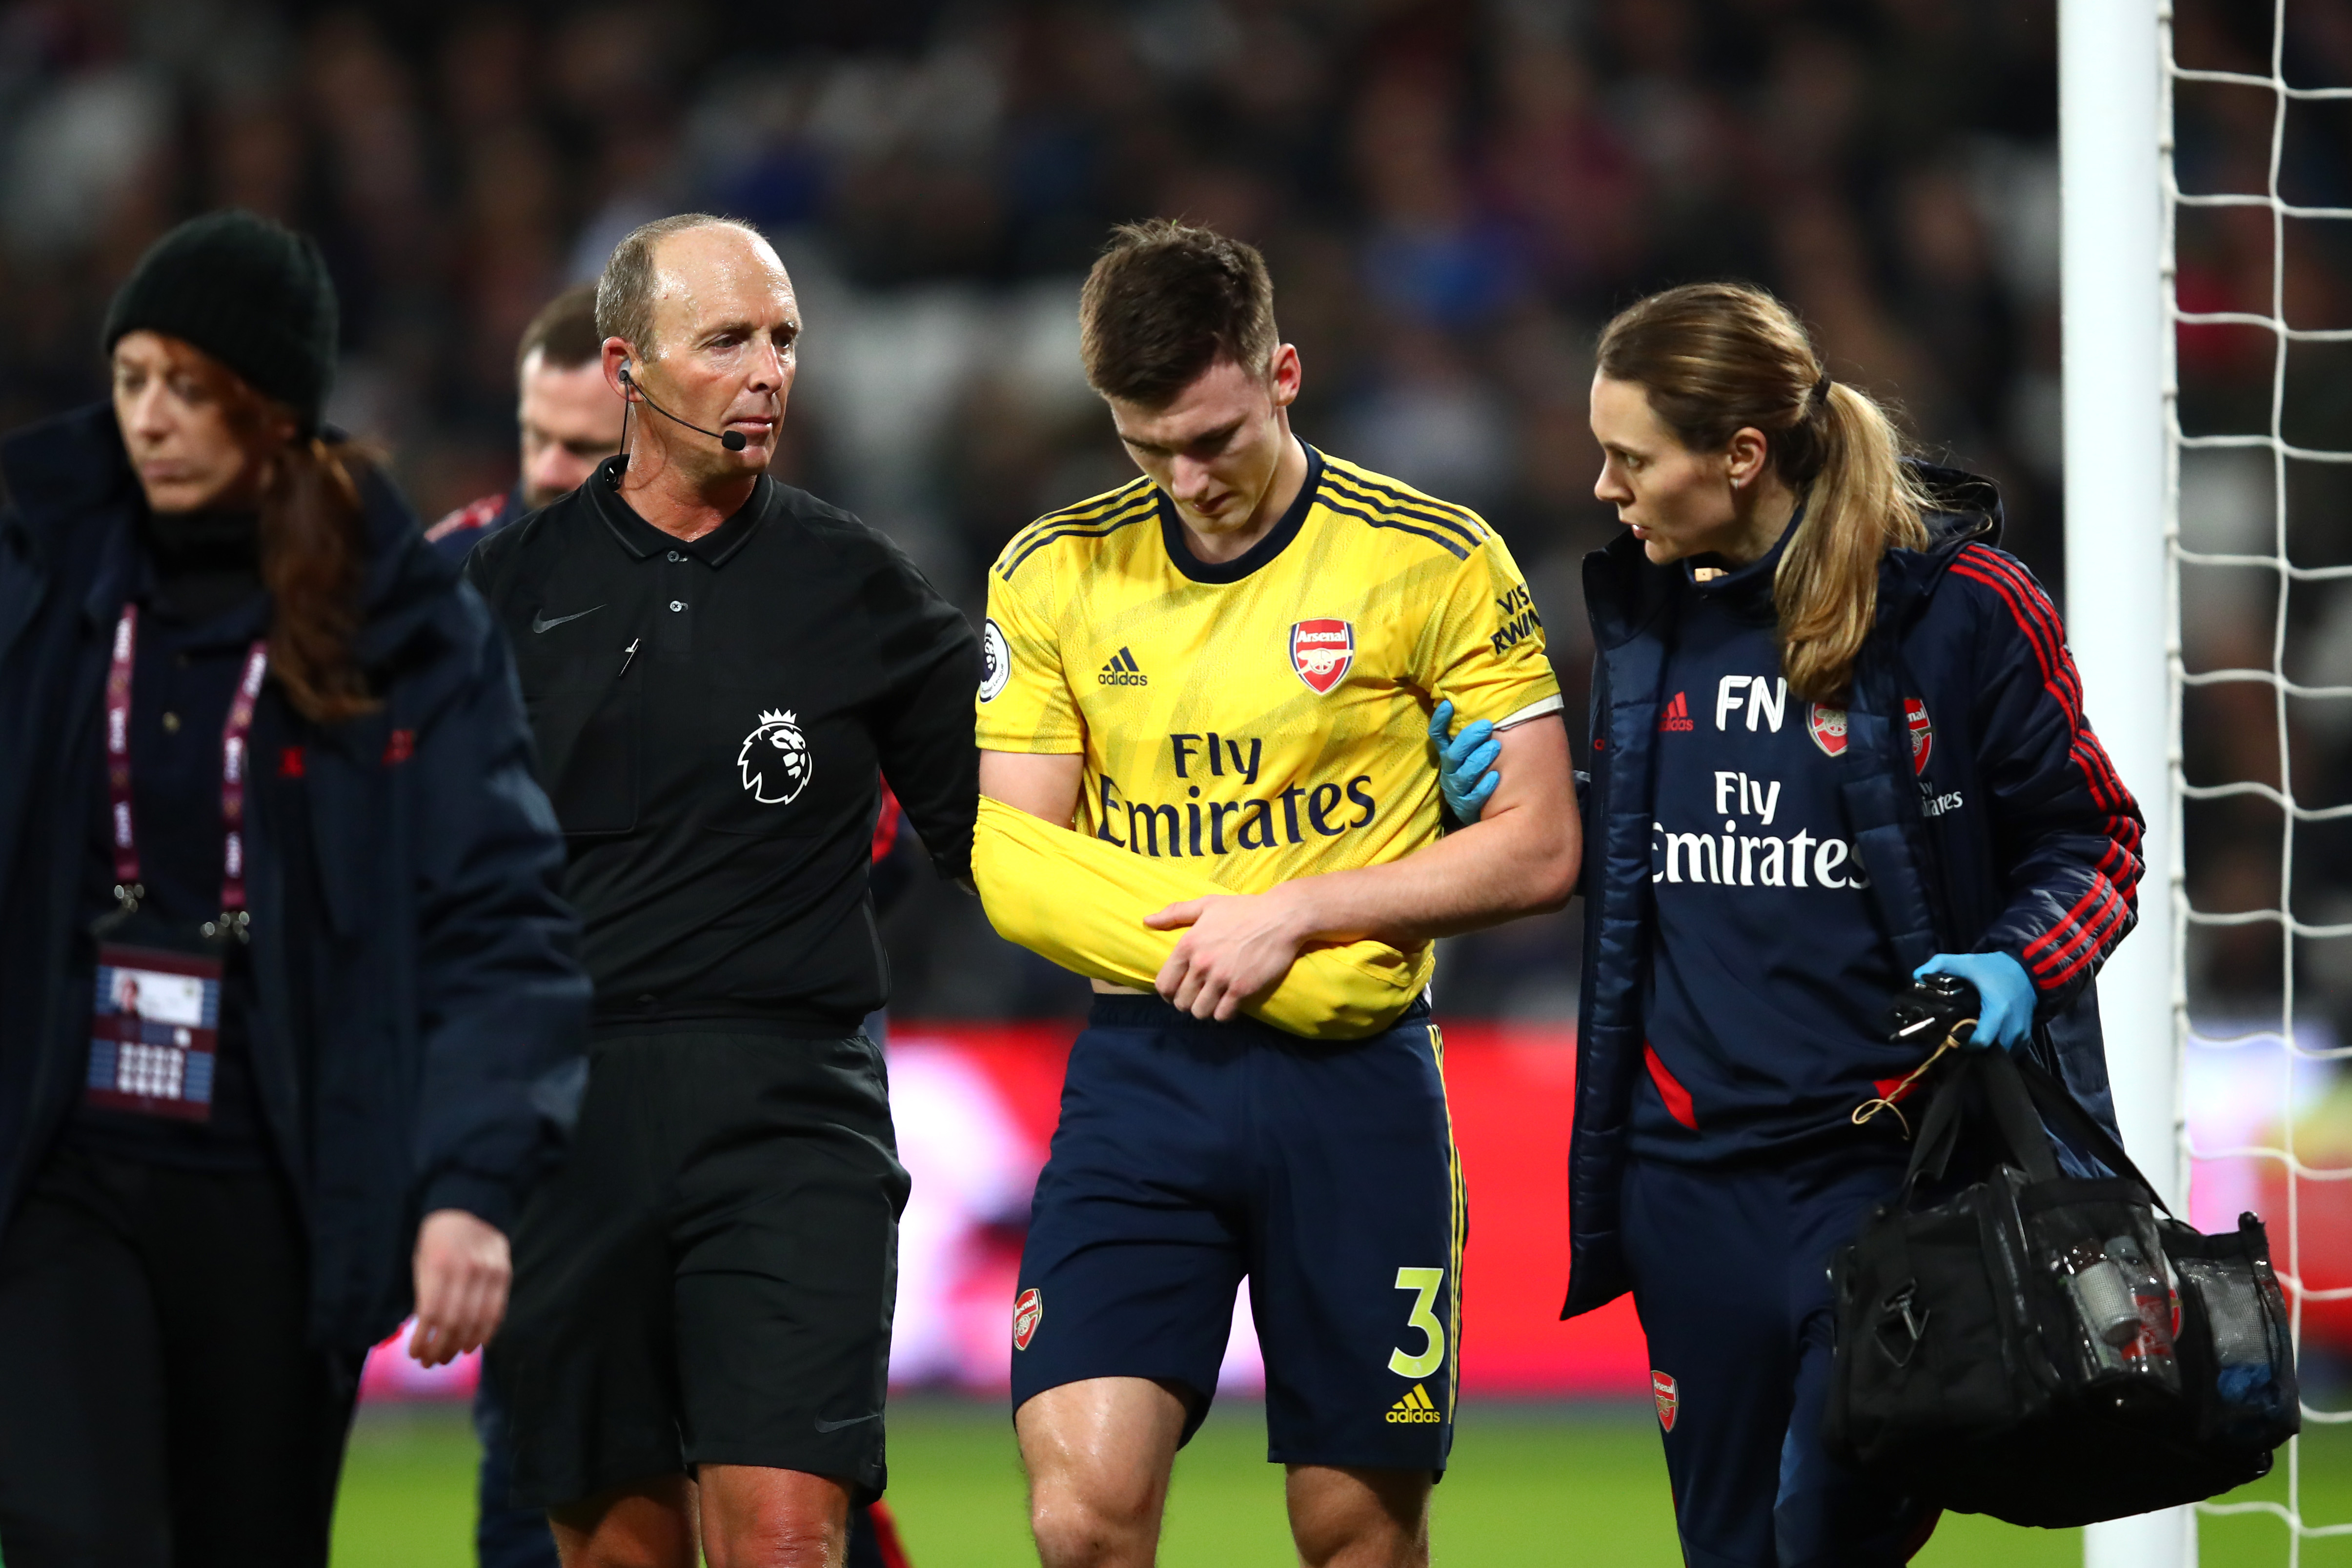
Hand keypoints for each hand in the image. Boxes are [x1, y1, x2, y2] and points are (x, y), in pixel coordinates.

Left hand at [409, 1208, 510, 1367]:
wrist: (468, 1209)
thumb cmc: (436, 1242)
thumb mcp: (422, 1263)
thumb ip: (425, 1295)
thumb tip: (426, 1336)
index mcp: (438, 1265)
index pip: (432, 1315)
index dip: (424, 1341)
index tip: (415, 1355)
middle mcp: (466, 1269)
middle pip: (455, 1323)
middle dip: (441, 1349)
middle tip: (431, 1363)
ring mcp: (489, 1271)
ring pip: (477, 1322)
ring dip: (462, 1346)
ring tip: (450, 1357)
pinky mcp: (504, 1274)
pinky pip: (496, 1312)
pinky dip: (485, 1333)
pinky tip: (473, 1345)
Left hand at [1144, 889, 1310, 1021]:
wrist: (1281, 918)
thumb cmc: (1244, 910)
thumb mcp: (1206, 905)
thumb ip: (1174, 913)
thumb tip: (1146, 920)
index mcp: (1188, 945)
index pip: (1164, 984)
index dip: (1168, 993)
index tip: (1177, 991)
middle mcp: (1201, 964)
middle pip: (1180, 1002)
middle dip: (1187, 1002)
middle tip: (1198, 997)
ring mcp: (1221, 979)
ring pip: (1199, 1012)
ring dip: (1204, 1010)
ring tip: (1212, 1001)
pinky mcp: (1242, 989)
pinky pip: (1222, 1015)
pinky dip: (1223, 1014)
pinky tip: (1229, 1004)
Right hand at [1429, 700, 1500, 823]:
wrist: (1485, 810)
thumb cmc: (1483, 773)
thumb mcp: (1476, 752)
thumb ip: (1478, 736)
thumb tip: (1489, 710)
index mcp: (1449, 755)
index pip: (1438, 736)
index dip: (1440, 721)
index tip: (1447, 705)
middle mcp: (1450, 771)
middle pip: (1453, 755)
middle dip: (1469, 739)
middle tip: (1487, 726)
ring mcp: (1456, 790)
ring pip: (1463, 775)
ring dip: (1478, 760)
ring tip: (1495, 747)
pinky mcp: (1465, 807)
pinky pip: (1473, 797)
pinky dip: (1484, 787)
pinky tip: (1496, 777)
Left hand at [1913, 952, 2034, 1050]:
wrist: (2028, 970)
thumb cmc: (1996, 967)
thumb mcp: (1967, 961)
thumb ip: (1940, 964)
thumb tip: (1916, 976)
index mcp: (1998, 1010)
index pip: (1981, 1041)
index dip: (1963, 1045)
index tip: (1951, 1038)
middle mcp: (2013, 1026)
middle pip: (1990, 1052)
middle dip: (1973, 1051)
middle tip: (1958, 1042)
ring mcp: (2022, 1033)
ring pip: (2001, 1054)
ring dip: (1986, 1052)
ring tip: (1971, 1042)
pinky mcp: (2027, 1036)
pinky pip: (2012, 1052)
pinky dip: (1998, 1050)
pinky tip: (1987, 1042)